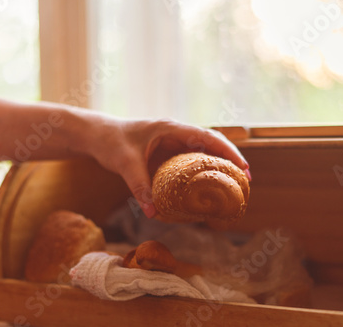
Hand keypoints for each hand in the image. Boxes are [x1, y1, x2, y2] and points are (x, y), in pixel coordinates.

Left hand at [86, 118, 249, 217]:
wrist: (96, 135)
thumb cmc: (110, 141)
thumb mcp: (125, 162)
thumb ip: (139, 186)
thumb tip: (154, 212)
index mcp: (171, 129)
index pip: (207, 137)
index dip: (228, 151)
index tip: (243, 167)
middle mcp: (176, 134)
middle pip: (211, 144)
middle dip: (230, 159)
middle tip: (246, 179)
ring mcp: (172, 144)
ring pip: (203, 152)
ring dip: (218, 166)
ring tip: (232, 185)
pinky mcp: (166, 154)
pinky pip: (190, 162)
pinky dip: (202, 173)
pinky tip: (207, 188)